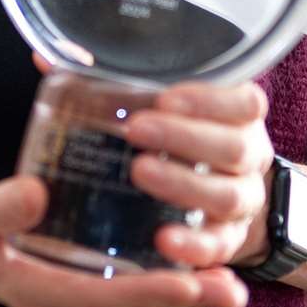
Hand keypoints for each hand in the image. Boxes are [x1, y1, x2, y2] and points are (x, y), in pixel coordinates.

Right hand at [0, 172, 248, 306]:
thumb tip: (35, 195)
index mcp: (34, 288)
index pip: (98, 297)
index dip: (145, 293)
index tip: (187, 284)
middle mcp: (65, 300)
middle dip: (182, 301)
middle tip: (233, 292)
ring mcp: (80, 294)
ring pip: (139, 302)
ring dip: (186, 296)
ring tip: (235, 289)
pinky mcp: (91, 279)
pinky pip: (135, 287)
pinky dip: (170, 281)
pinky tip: (204, 265)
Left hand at [119, 80, 273, 270]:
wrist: (213, 196)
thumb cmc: (179, 138)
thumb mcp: (170, 109)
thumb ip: (130, 88)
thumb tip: (57, 60)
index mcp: (243, 120)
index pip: (245, 104)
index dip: (209, 100)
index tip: (164, 99)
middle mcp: (250, 160)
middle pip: (234, 148)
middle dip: (184, 138)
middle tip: (136, 130)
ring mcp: (244, 202)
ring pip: (227, 196)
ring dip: (183, 184)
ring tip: (140, 172)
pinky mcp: (229, 241)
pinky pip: (219, 246)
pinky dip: (193, 244)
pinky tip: (163, 239)